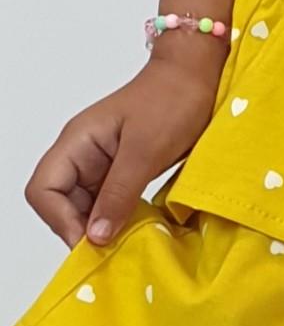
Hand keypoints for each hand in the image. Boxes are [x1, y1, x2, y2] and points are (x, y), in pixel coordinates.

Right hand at [22, 49, 223, 250]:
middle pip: (60, 202)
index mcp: (77, 142)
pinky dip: (118, 218)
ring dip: (101, 227)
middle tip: (112, 250)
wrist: (197, 75)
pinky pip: (109, 201)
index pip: (44, 189)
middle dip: (80, 228)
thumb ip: (119, 194)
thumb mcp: (145, 151)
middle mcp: (83, 154)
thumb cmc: (172, 100)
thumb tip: (96, 236)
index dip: (60, 220)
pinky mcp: (124, 170)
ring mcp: (103, 163)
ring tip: (126, 244)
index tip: (91, 242)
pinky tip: (136, 231)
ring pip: (85, 206)